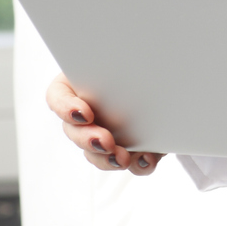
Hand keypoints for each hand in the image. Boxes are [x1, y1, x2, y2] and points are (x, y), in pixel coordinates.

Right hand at [45, 73, 161, 175]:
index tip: (85, 113)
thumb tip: (131, 67)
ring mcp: (101, 133)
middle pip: (74, 131)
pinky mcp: (122, 149)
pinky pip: (123, 162)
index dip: (66, 107)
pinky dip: (136, 164)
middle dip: (89, 139)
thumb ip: (123, 67)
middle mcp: (85, 112)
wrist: (169, 80)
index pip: (58, 96)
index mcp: (78, 84)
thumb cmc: (140, 63)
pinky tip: (146, 159)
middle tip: (106, 142)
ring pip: (94, 153)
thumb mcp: (129, 61)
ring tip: (124, 158)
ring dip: (107, 159)